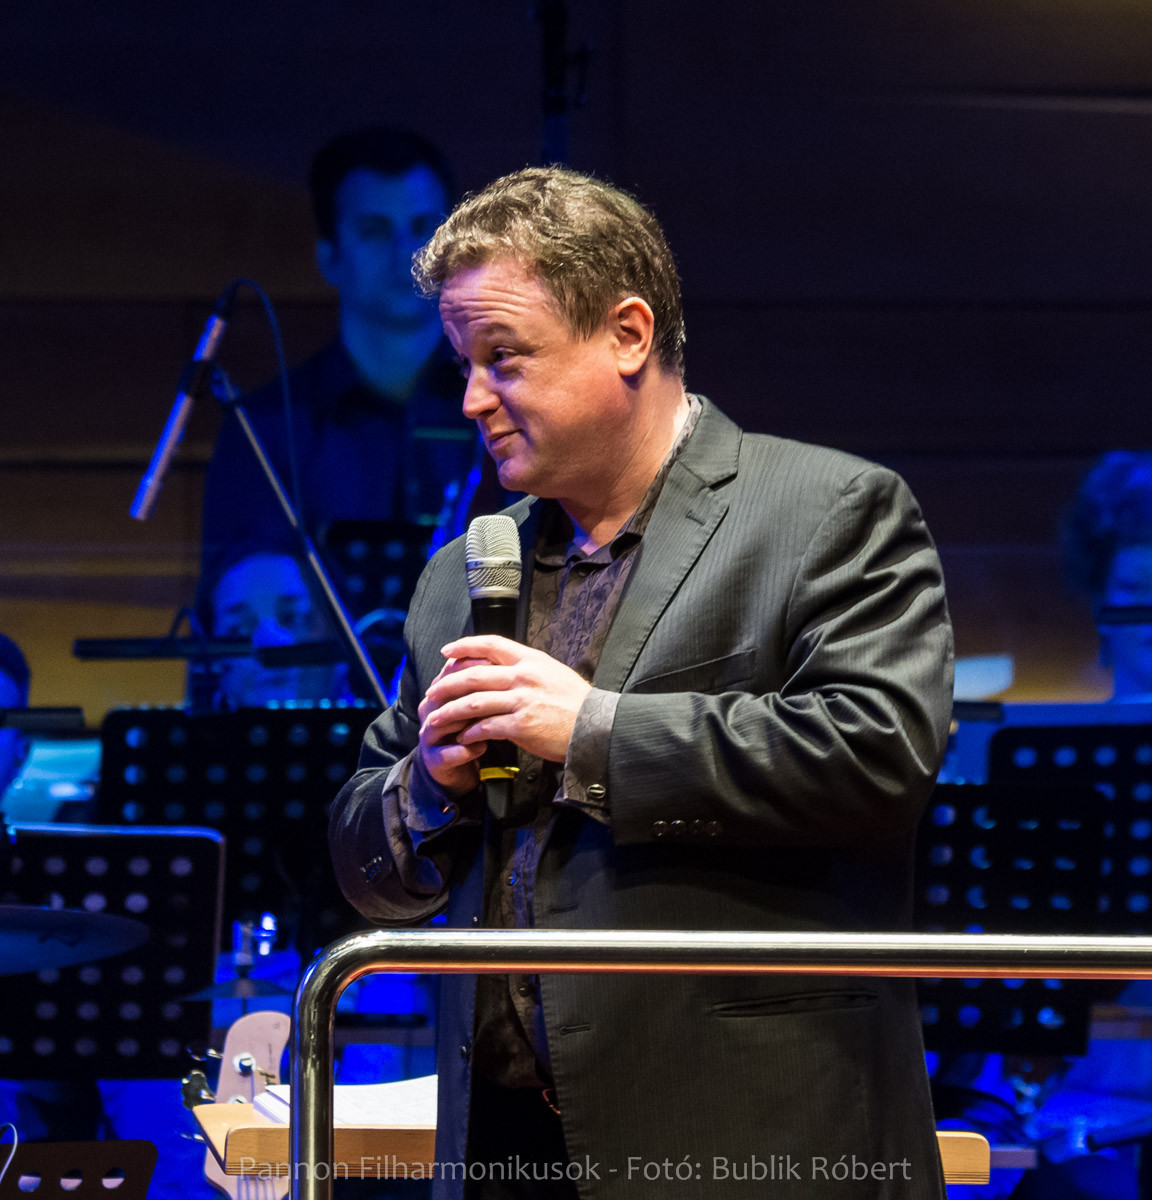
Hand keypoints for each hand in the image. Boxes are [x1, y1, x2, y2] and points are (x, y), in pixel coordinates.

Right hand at [416, 656, 489, 796]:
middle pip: (445, 694)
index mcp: (441, 691)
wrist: (457, 763)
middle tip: (497, 692)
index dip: (473, 666)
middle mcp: (431, 709)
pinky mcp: (433, 759)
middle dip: (470, 691)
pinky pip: (446, 753)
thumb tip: (503, 658)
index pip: (452, 671)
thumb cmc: (471, 727)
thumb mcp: (479, 702)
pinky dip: (465, 750)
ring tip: (490, 721)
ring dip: (466, 721)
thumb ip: (485, 682)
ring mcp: (428, 735)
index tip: (498, 665)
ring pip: (443, 721)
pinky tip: (482, 747)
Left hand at [423, 635, 592, 765]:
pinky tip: (462, 736)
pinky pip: (486, 727)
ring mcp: (522, 700)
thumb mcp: (553, 673)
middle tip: (432, 692)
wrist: (595, 727)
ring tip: (435, 718)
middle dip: (447, 683)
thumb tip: (503, 668)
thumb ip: (527, 669)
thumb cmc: (576, 703)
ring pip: (474, 702)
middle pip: (474, 674)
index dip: (465, 645)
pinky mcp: (522, 725)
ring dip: (450, 710)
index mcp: (531, 660)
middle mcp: (524, 676)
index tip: (447, 651)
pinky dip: (470, 731)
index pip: (491, 643)